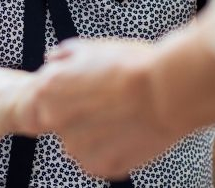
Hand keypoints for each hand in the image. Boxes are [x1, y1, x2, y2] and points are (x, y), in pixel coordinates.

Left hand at [17, 37, 181, 178]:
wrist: (166, 90)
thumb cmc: (132, 65)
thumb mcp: (92, 47)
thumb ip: (64, 55)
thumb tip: (52, 58)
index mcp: (48, 89)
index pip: (50, 94)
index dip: (75, 87)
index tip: (95, 84)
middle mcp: (56, 121)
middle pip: (65, 119)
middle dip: (84, 111)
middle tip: (112, 98)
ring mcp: (77, 147)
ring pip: (83, 141)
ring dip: (98, 132)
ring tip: (124, 113)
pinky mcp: (100, 167)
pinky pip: (101, 158)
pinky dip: (114, 148)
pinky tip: (130, 129)